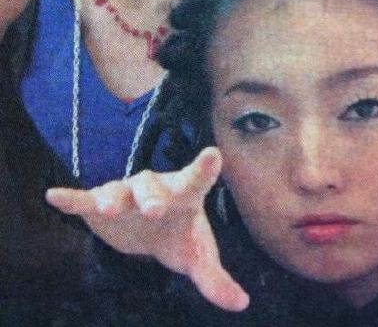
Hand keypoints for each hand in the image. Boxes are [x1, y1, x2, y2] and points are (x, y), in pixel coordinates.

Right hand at [46, 147, 248, 311]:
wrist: (150, 229)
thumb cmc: (179, 235)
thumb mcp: (197, 256)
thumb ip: (215, 277)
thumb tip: (241, 303)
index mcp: (184, 195)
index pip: (197, 180)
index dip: (205, 169)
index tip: (213, 155)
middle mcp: (154, 189)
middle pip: (152, 189)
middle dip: (152, 198)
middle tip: (155, 210)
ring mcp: (124, 194)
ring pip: (117, 191)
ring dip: (113, 198)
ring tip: (107, 208)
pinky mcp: (98, 205)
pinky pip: (84, 199)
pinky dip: (72, 199)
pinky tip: (56, 197)